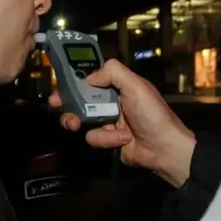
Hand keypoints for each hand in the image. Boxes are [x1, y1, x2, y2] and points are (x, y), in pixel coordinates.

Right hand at [49, 60, 195, 186]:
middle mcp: (112, 103)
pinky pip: (93, 138)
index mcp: (119, 87)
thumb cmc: (153, 114)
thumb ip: (113, 72)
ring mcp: (108, 122)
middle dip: (67, 102)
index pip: (93, 79)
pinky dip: (106, 138)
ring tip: (78, 124)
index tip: (60, 82)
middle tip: (56, 104)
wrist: (164, 148)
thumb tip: (89, 76)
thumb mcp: (136, 86)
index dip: (75, 80)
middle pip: (81, 100)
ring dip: (82, 122)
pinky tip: (123, 139)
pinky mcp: (108, 141)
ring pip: (81, 120)